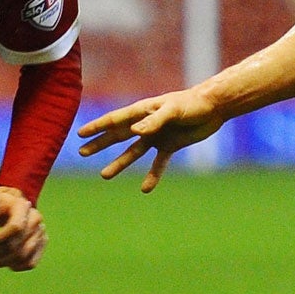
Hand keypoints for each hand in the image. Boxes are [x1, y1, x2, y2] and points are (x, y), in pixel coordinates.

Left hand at [0, 186, 45, 270]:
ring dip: (2, 262)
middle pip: (17, 245)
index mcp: (23, 207)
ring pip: (22, 256)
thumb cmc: (0, 205)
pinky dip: (16, 266)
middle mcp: (35, 220)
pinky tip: (3, 263)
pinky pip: (30, 262)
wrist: (13, 206)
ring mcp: (40, 234)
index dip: (1, 236)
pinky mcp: (41, 245)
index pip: (16, 227)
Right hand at [76, 89, 225, 191]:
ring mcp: (157, 136)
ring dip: (119, 163)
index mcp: (143, 111)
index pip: (116, 120)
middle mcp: (146, 124)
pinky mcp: (170, 145)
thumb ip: (154, 121)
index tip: (80, 133)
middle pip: (118, 136)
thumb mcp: (173, 111)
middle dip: (100, 143)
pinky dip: (152, 175)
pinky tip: (145, 189)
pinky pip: (158, 163)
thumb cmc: (192, 104)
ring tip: (104, 174)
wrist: (214, 108)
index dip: (98, 127)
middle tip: (82, 152)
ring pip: (133, 152)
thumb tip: (133, 132)